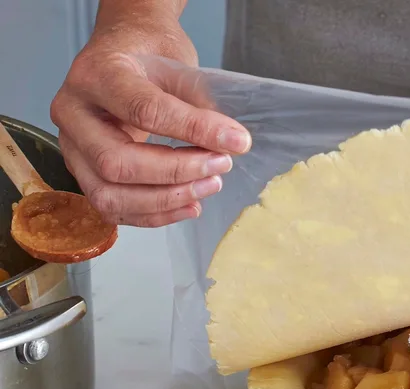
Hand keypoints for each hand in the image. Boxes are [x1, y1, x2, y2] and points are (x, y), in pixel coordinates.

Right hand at [50, 15, 250, 226]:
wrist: (124, 52)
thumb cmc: (150, 55)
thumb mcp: (177, 64)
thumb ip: (199, 102)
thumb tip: (230, 143)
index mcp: (95, 74)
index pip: (144, 110)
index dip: (195, 130)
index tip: (237, 141)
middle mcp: (72, 112)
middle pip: (117, 162)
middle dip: (177, 172)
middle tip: (221, 165)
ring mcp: (71, 146)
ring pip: (109, 194)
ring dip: (166, 200)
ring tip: (210, 186)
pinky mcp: (81, 172)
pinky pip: (111, 207)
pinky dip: (155, 215)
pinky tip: (190, 205)